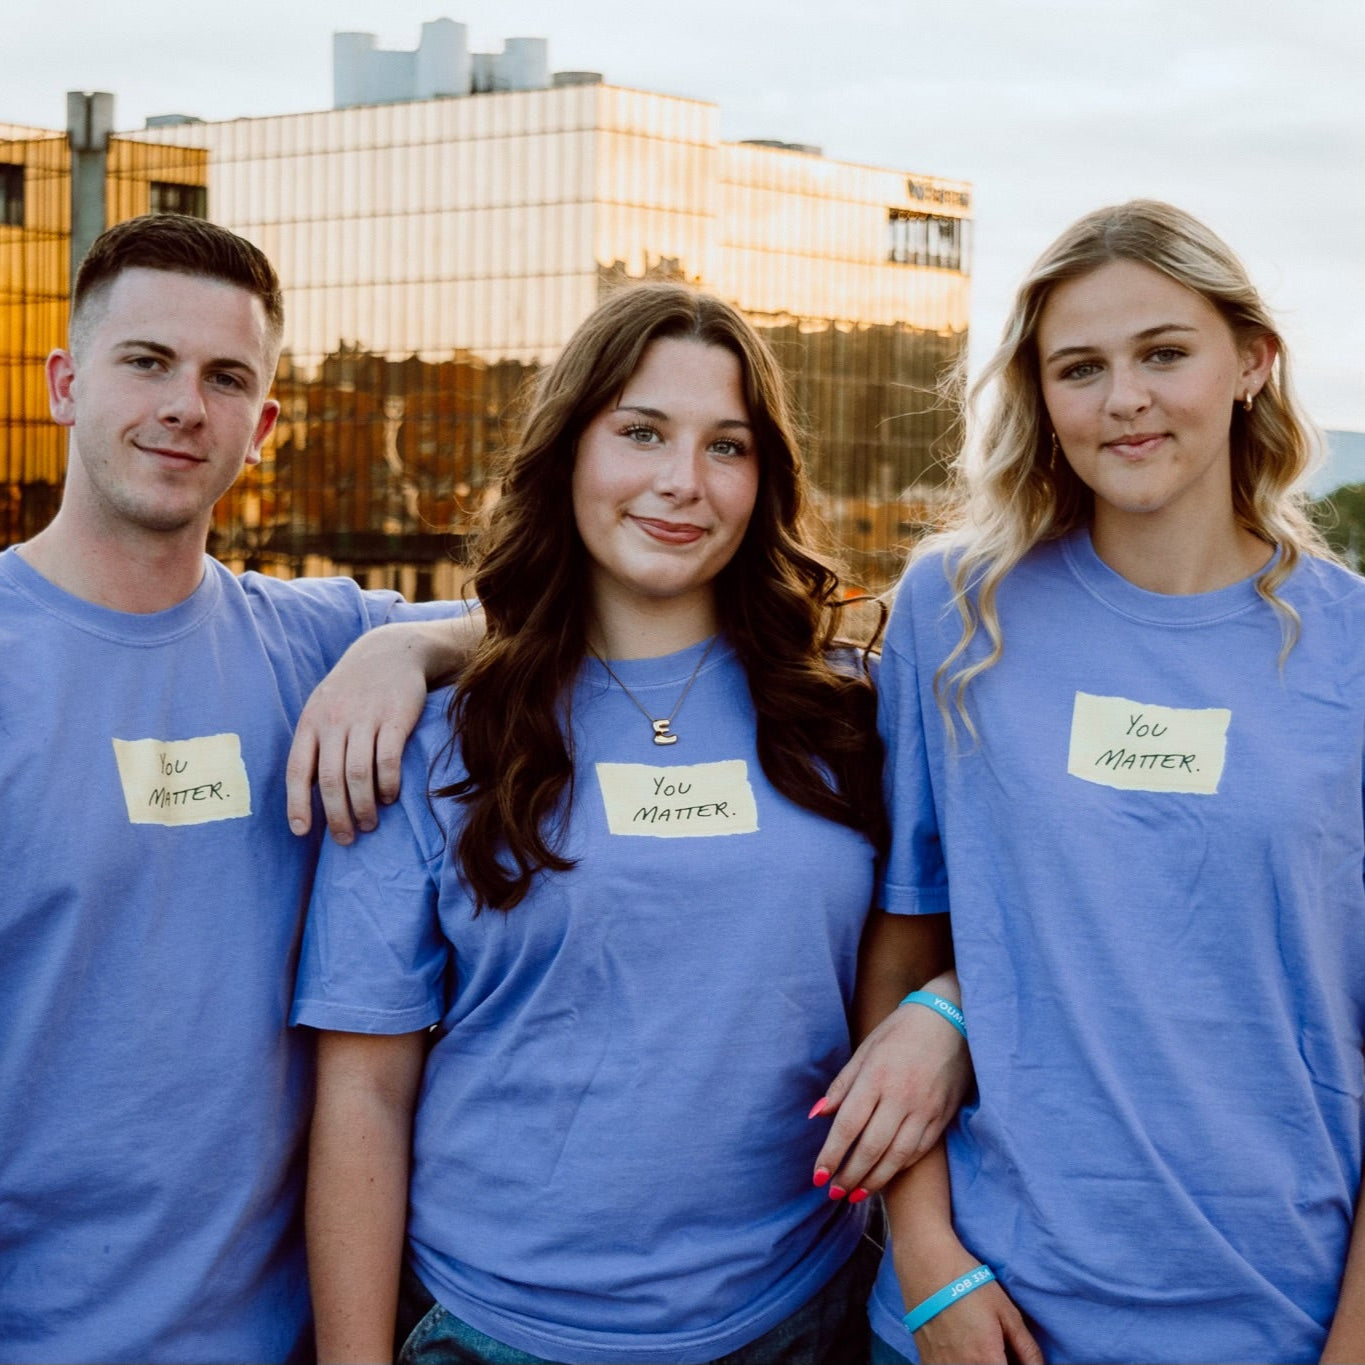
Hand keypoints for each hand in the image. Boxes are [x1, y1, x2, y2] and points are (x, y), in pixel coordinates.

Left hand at [286, 624, 435, 843]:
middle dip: (336, 816)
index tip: (302, 831)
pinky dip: (387, 784)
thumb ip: (316, 743)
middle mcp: (334, 722)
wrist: (391, 651)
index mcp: (312, 722)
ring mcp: (365, 719)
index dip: (297, 804)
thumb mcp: (324, 706)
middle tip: (346, 838)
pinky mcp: (395, 718)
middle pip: (331, 781)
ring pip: (358, 775)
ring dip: (363, 807)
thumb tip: (309, 790)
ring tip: (369, 823)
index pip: (298, 770)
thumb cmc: (354, 688)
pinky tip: (390, 797)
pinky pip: (388, 760)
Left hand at [809, 995, 970, 1197]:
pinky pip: (919, 1151)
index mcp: (876, 1076)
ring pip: (897, 1156)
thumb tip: (817, 1115)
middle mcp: (901, 1096)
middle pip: (871, 1147)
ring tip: (855, 1194)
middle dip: (849, 1175)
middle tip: (833, 1193)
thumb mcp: (866, 1049)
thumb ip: (842, 1085)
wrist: (952, 1019)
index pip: (848, 1125)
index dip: (831, 1154)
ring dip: (873, 1180)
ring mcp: (925, 1108)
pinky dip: (899, 1167)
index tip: (817, 1176)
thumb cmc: (901, 1031)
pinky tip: (884, 1175)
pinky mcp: (942, 1116)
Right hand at [912, 1281, 1041, 1364]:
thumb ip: (1028, 1350)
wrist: (926, 1264)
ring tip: (985, 1349)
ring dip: (982, 1363)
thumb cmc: (969, 1284)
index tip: (1017, 1360)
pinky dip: (962, 1363)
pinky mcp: (927, 1363)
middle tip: (1001, 1350)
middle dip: (999, 1364)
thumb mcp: (1007, 1313)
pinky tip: (966, 1350)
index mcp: (986, 1360)